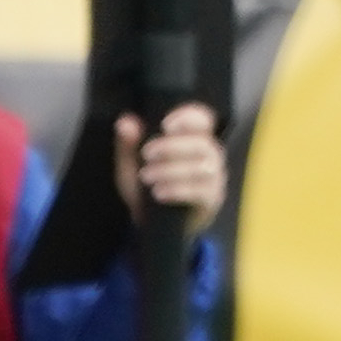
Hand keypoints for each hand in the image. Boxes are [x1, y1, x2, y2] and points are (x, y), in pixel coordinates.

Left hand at [115, 105, 224, 221]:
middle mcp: (209, 156)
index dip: (189, 117)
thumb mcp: (130, 164)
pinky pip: (202, 191)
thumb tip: (126, 122)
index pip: (202, 119)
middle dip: (172, 147)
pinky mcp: (212, 200)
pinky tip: (158, 193)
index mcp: (191, 139)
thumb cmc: (146, 187)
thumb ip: (127, 143)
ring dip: (170, 170)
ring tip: (147, 177)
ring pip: (203, 167)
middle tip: (146, 154)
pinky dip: (177, 190)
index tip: (166, 125)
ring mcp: (214, 178)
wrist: (153, 223)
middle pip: (203, 143)